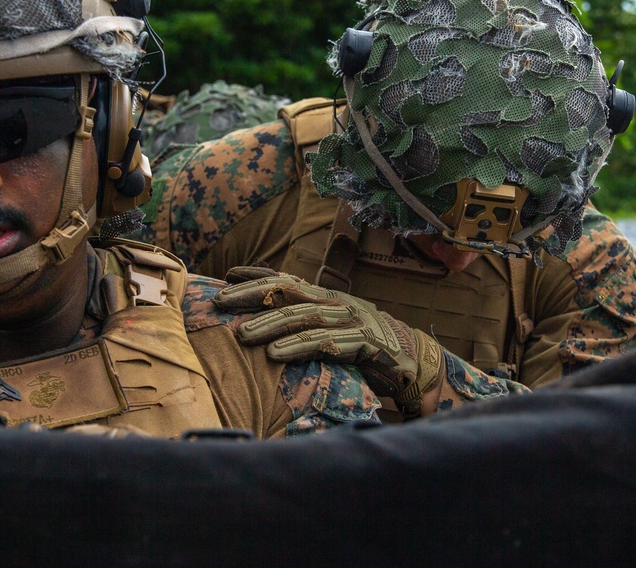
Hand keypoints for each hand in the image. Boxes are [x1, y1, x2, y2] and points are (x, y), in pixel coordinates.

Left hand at [214, 267, 444, 416]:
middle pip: (289, 293)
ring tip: (242, 336)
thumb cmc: (366, 347)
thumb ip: (307, 323)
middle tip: (220, 301)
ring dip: (270, 325)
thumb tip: (269, 324)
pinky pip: (326, 344)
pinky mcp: (365, 343)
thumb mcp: (333, 329)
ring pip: (304, 318)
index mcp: (327, 299)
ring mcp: (352, 321)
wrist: (415, 361)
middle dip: (252, 295)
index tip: (226, 275)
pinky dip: (299, 348)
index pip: (287, 281)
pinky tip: (275, 354)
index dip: (257, 276)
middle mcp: (337, 304)